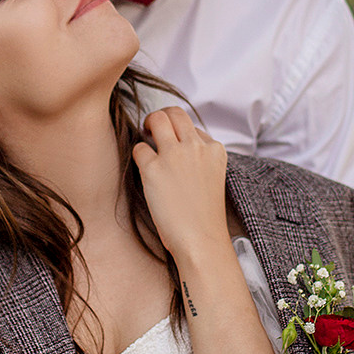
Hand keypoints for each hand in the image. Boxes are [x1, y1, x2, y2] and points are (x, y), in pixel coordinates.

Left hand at [132, 107, 227, 265]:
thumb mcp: (212, 177)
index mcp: (214, 150)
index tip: (176, 145)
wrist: (201, 240)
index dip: (181, 134)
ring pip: (156, 119)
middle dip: (162, 116)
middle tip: (153, 128)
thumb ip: (199, 158)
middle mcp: (195, 147)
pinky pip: (139, 148)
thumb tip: (176, 145)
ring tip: (144, 136)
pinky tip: (144, 169)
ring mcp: (174, 155)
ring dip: (147, 124)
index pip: (194, 127)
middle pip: (175, 113)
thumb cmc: (205, 216)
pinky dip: (139, 155)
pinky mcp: (153, 168)